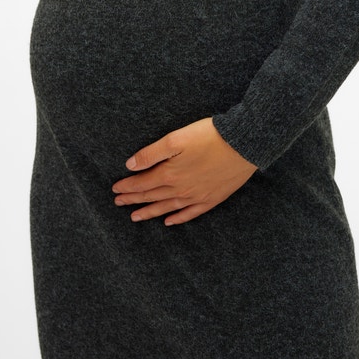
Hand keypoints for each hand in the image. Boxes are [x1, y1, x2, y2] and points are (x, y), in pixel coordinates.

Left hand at [111, 117, 256, 224]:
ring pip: (168, 208)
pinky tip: (169, 221)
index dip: (127, 187)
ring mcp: (197, 196)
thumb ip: (152, 153)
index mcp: (170, 173)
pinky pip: (190, 214)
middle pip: (152, 197)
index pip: (142, 183)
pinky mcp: (212, 199)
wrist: (244, 144)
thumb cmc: (210, 136)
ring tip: (135, 217)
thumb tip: (131, 165)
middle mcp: (181, 189)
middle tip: (118, 203)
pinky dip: (178, 219)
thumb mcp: (176, 138)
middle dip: (133, 200)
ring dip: (150, 212)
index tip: (115, 189)